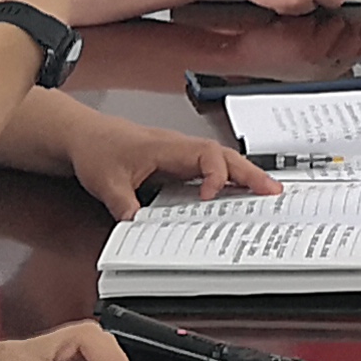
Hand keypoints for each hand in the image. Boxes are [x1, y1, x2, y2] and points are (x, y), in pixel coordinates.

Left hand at [71, 116, 277, 223]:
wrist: (87, 136)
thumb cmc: (98, 149)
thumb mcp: (105, 181)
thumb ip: (122, 203)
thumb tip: (137, 225)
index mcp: (167, 147)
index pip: (205, 154)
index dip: (215, 175)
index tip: (211, 197)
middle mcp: (180, 148)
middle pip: (224, 156)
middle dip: (250, 173)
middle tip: (272, 192)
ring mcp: (182, 155)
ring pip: (222, 160)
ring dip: (245, 175)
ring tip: (267, 193)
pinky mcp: (179, 163)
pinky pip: (212, 168)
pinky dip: (230, 179)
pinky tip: (239, 193)